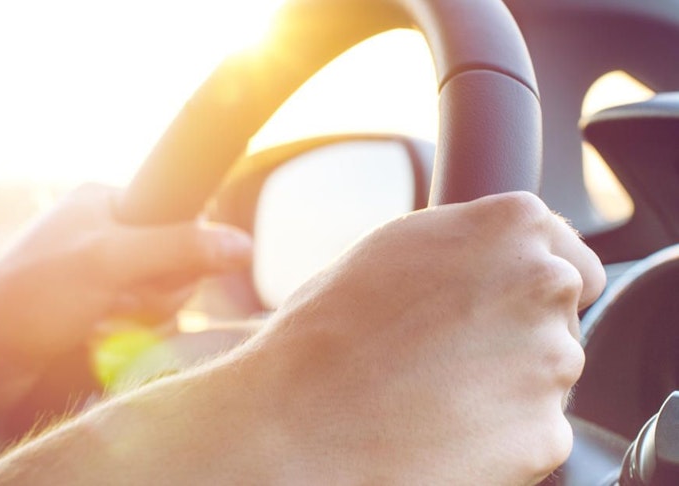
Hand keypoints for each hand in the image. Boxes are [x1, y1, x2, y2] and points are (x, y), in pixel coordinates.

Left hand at [0, 184, 252, 363]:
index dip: (182, 249)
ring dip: (140, 323)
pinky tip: (94, 346)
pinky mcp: (99, 321)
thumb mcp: (109, 260)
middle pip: (179, 265)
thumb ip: (180, 247)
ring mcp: (103, 282)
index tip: (156, 272)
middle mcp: (106, 238)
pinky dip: (127, 344)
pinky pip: (144, 333)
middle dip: (156, 295)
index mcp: (103, 204)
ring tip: (97, 327)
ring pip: (165, 304)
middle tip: (116, 303)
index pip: (181, 213)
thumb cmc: (30, 297)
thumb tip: (244, 246)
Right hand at [219, 192, 604, 483]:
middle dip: (518, 337)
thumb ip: (461, 248)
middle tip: (446, 357)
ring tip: (430, 395)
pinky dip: (499, 438)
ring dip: (507, 388)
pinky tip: (439, 430)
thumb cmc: (322, 337)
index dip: (526, 289)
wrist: (296, 423)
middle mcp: (543, 284)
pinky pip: (535, 433)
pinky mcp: (546, 433)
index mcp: (507, 226)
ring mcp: (551, 362)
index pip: (570, 258)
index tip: (495, 309)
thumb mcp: (389, 255)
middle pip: (560, 318)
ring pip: (548, 378)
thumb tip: (487, 263)